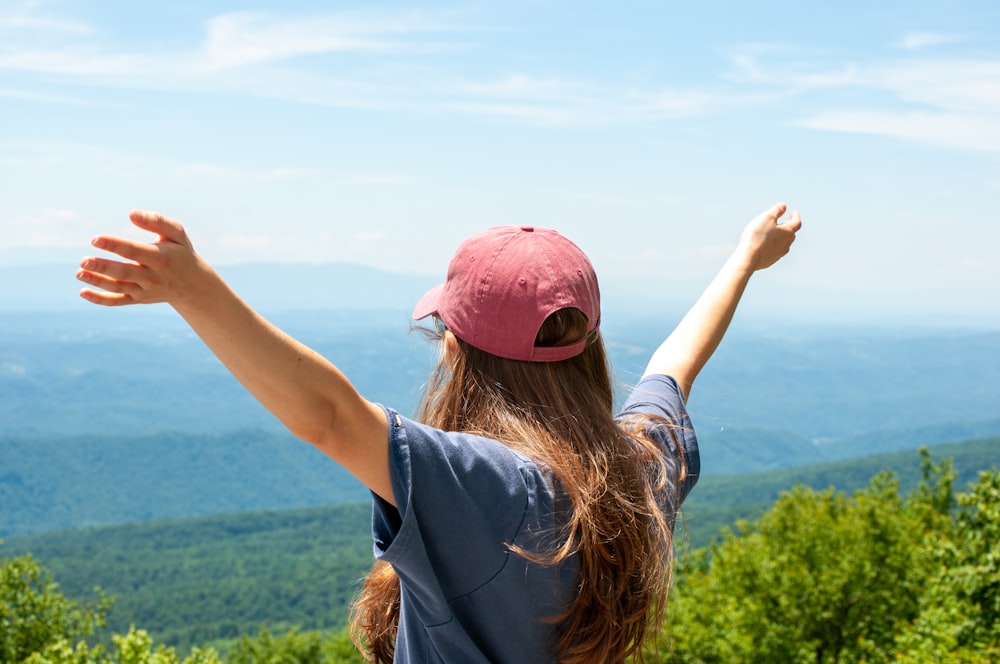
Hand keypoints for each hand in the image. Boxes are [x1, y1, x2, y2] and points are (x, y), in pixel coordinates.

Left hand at [77, 210, 205, 306]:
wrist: (193, 285)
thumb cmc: (181, 253)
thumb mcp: (177, 234)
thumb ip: (157, 221)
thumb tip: (132, 213)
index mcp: (161, 258)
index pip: (134, 251)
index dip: (114, 245)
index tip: (95, 239)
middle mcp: (153, 277)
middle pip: (124, 273)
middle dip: (103, 267)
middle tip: (84, 260)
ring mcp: (145, 290)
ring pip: (118, 287)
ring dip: (98, 282)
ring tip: (79, 273)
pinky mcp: (139, 299)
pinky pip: (118, 302)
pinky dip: (100, 300)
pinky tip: (83, 293)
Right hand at [736, 202, 801, 271]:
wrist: (748, 258)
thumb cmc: (757, 236)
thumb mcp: (767, 217)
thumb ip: (776, 210)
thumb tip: (783, 206)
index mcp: (788, 232)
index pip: (797, 222)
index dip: (795, 216)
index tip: (793, 212)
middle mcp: (786, 244)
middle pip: (791, 234)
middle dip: (788, 227)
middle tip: (782, 222)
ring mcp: (779, 254)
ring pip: (784, 244)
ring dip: (781, 238)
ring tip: (773, 234)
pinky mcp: (771, 261)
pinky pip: (775, 251)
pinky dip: (773, 246)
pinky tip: (765, 245)